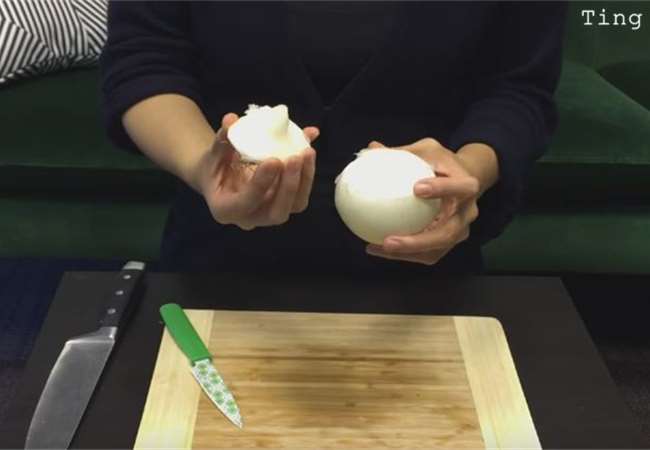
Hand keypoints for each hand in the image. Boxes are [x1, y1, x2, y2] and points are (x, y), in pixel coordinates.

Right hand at [195, 113, 318, 229]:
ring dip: (304, 179)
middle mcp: (250, 219)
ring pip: (295, 206)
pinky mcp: (285, 206)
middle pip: (276, 213)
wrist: (222, 177)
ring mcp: (270, 215)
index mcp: (226, 210)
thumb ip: (221, 139)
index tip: (273, 160)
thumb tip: (231, 119)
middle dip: (289, 186)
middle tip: (295, 157)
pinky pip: (301, 196)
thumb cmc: (214, 167)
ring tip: (307, 151)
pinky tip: (308, 151)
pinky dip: (308, 174)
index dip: (260, 184)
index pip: (244, 203)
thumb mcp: (212, 154)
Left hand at [365, 138, 480, 264]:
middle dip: (419, 241)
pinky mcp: (448, 242)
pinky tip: (377, 248)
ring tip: (380, 248)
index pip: (462, 188)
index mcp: (467, 186)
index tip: (416, 188)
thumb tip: (371, 149)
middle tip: (389, 241)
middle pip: (448, 233)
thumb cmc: (442, 163)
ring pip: (436, 249)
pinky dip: (404, 254)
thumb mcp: (427, 150)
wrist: (463, 183)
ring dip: (408, 253)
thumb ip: (402, 152)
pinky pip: (427, 254)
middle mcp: (467, 212)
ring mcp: (459, 231)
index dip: (442, 189)